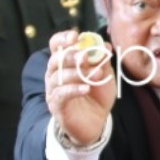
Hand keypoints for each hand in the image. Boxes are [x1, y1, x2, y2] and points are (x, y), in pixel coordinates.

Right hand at [44, 29, 116, 146]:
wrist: (96, 123)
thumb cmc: (97, 95)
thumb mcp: (103, 75)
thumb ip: (103, 61)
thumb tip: (106, 45)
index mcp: (64, 62)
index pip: (55, 45)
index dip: (63, 38)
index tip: (75, 36)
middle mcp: (55, 74)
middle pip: (55, 59)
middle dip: (71, 56)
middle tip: (86, 57)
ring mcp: (53, 90)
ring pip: (58, 76)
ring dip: (78, 73)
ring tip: (97, 75)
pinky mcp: (56, 106)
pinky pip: (61, 94)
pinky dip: (74, 89)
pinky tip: (86, 89)